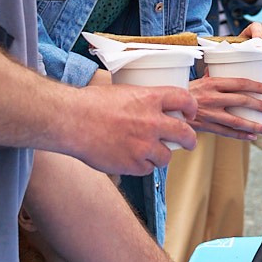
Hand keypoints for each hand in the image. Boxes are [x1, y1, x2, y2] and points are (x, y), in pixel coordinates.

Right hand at [73, 83, 198, 174]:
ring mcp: (144, 145)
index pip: (184, 100)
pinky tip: (131, 159)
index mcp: (150, 99)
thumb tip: (149, 109)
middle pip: (185, 134)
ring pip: (166, 156)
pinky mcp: (133, 164)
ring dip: (161, 156)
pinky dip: (142, 166)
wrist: (71, 120)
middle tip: (188, 142)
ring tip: (150, 154)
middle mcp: (152, 122)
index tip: (189, 113)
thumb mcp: (122, 92)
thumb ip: (140, 101)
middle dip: (190, 140)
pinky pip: (147, 169)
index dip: (191, 107)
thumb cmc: (89, 103)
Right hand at [188, 74, 261, 140]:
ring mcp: (210, 114)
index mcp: (212, 83)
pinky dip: (241, 136)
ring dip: (255, 125)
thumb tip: (229, 67)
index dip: (258, 87)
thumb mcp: (199, 79)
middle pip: (242, 101)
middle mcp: (213, 98)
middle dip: (261, 105)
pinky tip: (253, 137)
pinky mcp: (206, 127)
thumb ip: (214, 76)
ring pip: (237, 121)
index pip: (241, 83)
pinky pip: (227, 133)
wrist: (165, 108)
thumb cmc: (184, 91)